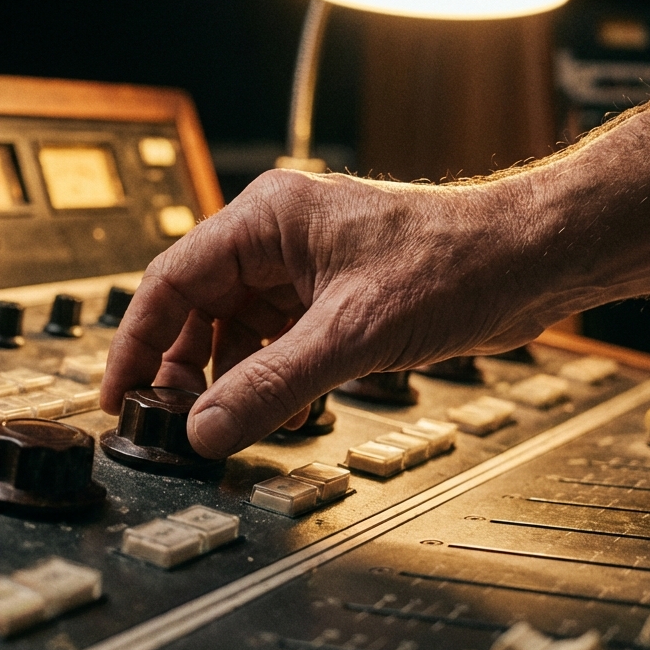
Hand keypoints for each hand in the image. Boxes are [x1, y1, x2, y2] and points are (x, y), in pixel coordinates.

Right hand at [100, 168, 555, 457]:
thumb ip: (272, 386)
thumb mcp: (352, 333)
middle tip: (175, 424)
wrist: (531, 260)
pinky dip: (272, 379)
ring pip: (239, 331)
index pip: (171, 280)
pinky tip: (285, 411)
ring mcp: (307, 271)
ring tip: (227, 425)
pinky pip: (279, 343)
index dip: (138, 342)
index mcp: (266, 220)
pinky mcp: (335, 299)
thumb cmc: (456, 262)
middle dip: (184, 369)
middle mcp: (279, 240)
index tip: (118, 394)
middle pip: (199, 309)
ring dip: (231, 380)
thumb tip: (206, 429)